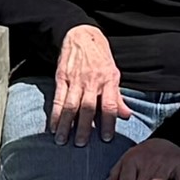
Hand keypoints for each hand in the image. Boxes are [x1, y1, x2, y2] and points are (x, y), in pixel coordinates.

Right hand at [50, 23, 122, 141]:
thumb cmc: (100, 57)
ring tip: (63, 140)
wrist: (82, 35)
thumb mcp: (114, 73)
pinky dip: (54, 113)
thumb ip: (118, 96)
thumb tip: (126, 115)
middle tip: (81, 144)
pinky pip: (57, 98)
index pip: (110, 105)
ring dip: (66, 124)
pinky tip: (53, 126)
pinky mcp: (61, 77)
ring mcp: (75, 79)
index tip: (106, 139)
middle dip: (84, 127)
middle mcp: (92, 81)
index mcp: (109, 80)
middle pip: (88, 108)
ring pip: (70, 105)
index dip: (108, 123)